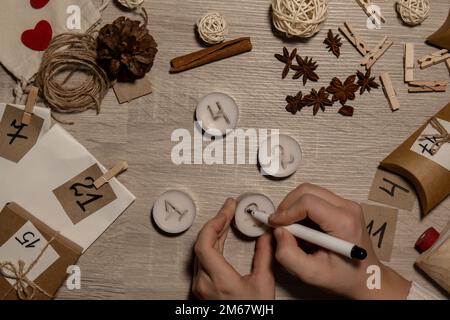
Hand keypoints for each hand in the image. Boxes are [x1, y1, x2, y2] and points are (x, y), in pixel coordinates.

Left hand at [192, 198, 274, 299]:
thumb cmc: (252, 314)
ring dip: (213, 232)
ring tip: (227, 218)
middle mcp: (204, 283)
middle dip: (216, 222)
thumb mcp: (263, 285)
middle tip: (229, 209)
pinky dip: (212, 243)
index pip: (205, 244)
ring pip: (201, 251)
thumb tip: (267, 235)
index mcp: (220, 282)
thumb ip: (265, 256)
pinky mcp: (201, 287)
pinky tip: (221, 236)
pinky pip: (202, 259)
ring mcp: (200, 286)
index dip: (215, 222)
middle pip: (202, 244)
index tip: (227, 209)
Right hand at [270, 183, 410, 299]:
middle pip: (307, 190)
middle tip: (278, 224)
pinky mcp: (343, 205)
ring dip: (294, 206)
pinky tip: (302, 227)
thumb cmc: (343, 277)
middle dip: (287, 205)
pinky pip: (316, 197)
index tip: (274, 224)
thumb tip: (278, 231)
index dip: (286, 211)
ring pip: (310, 191)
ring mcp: (347, 204)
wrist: (367, 277)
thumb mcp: (311, 273)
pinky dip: (302, 208)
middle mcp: (348, 207)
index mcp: (344, 223)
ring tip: (290, 227)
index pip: (307, 202)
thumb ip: (289, 254)